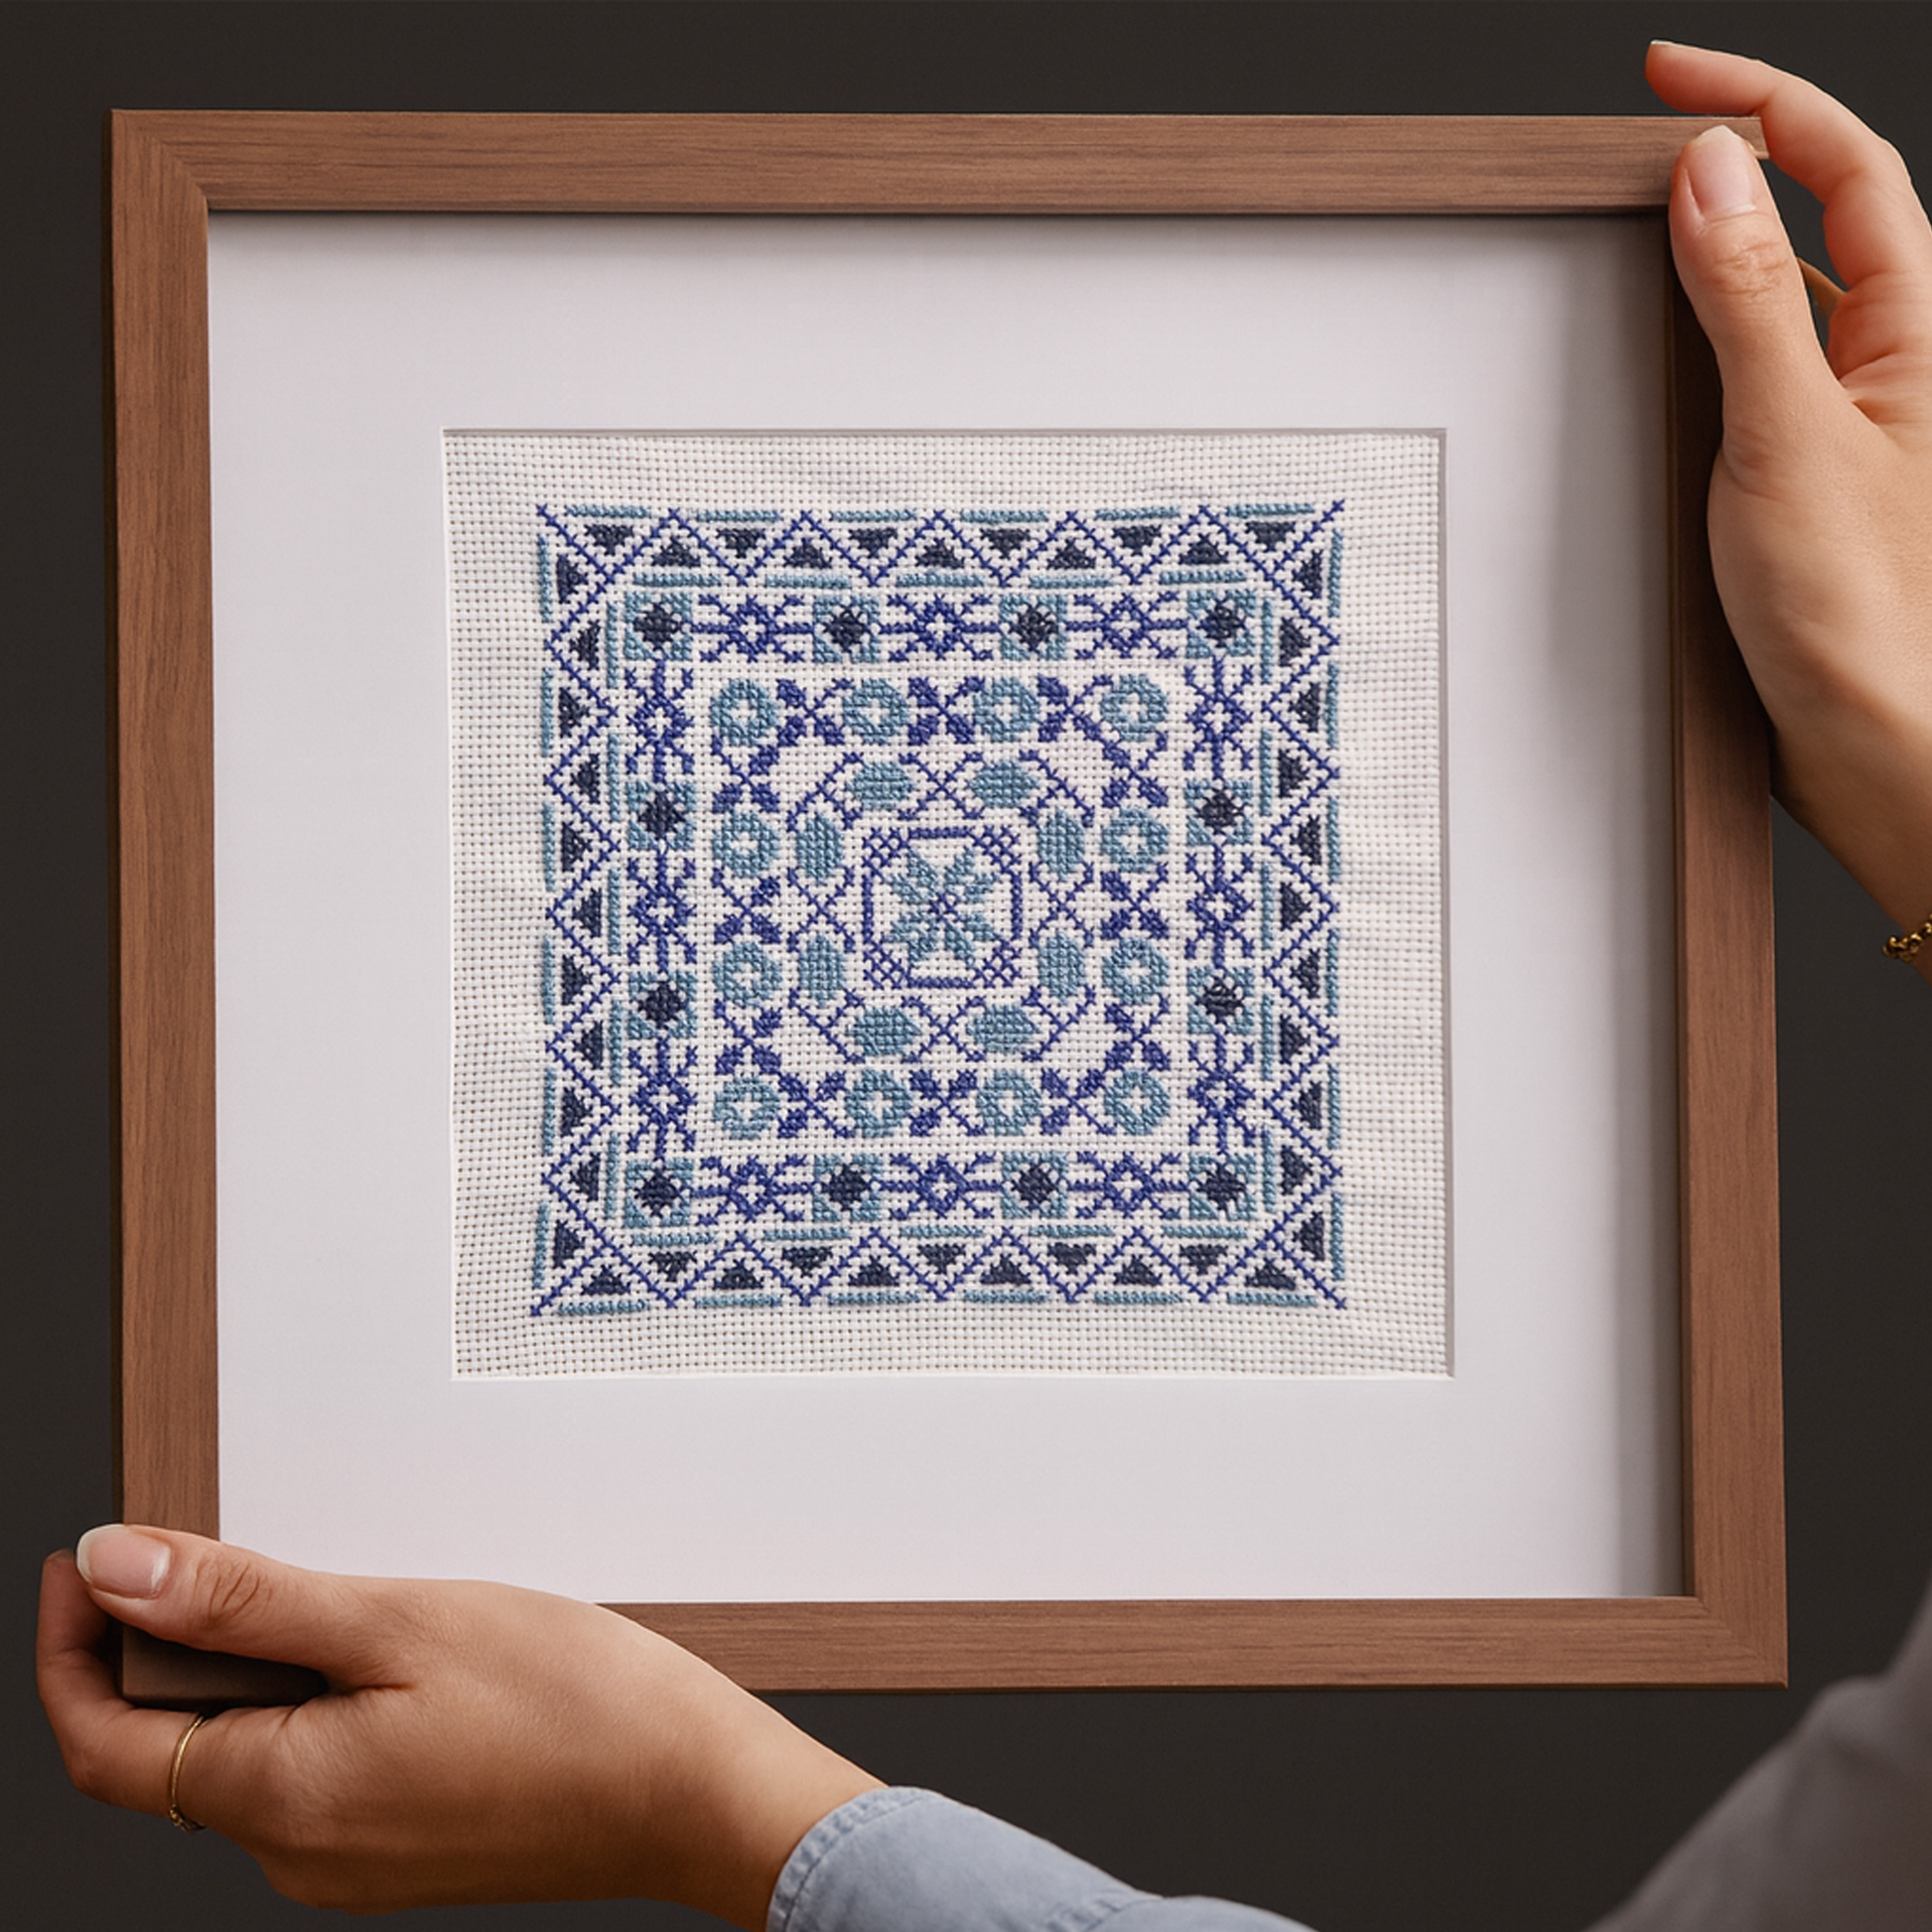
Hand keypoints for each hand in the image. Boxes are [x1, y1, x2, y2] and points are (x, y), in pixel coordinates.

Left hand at [37, 1526, 878, 1920]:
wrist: (695, 1791)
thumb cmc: (575, 1707)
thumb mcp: (398, 1619)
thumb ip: (244, 1600)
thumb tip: (117, 1571)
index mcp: (279, 1802)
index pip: (101, 1743)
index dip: (68, 1649)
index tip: (81, 1566)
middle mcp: (299, 1854)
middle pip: (174, 1744)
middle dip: (180, 1642)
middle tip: (233, 1549)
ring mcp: (352, 1859)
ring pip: (250, 1750)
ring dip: (259, 1666)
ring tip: (346, 1593)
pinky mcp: (400, 1845)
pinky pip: (314, 1769)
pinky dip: (317, 1699)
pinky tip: (392, 1649)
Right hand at [1649, 43, 1931, 977]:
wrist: (1874, 741)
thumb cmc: (1860, 611)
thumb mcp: (1786, 433)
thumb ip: (1746, 296)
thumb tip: (1709, 171)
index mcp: (1918, 327)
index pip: (1846, 163)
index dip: (1761, 100)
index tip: (1668, 77)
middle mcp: (1891, 360)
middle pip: (1817, 211)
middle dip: (1733, 159)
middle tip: (1640, 140)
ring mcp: (1848, 417)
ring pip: (1779, 294)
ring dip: (1711, 255)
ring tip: (1636, 237)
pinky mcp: (1803, 476)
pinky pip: (1753, 374)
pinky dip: (1702, 344)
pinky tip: (1658, 363)